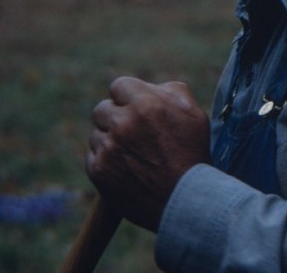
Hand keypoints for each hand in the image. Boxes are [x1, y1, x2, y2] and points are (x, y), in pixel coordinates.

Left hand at [86, 76, 210, 231]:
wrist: (185, 201)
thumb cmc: (192, 155)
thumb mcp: (194, 114)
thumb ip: (171, 91)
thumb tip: (151, 87)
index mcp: (146, 103)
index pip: (119, 85)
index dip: (128, 96)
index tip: (134, 108)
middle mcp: (123, 123)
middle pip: (102, 108)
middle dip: (115, 117)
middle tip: (132, 131)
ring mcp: (108, 148)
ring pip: (96, 133)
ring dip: (110, 140)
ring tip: (133, 155)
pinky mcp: (98, 171)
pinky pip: (92, 156)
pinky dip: (105, 161)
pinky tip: (125, 169)